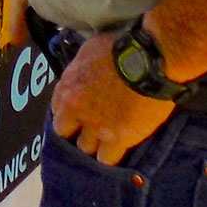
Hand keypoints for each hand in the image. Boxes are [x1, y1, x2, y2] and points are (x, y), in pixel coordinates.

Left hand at [49, 32, 174, 165]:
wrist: (149, 60)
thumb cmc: (123, 47)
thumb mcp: (90, 50)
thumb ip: (80, 68)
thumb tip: (81, 73)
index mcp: (68, 86)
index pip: (57, 108)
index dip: (69, 113)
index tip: (78, 114)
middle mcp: (76, 109)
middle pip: (65, 132)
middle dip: (76, 132)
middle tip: (90, 130)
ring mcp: (95, 126)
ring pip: (85, 148)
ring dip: (95, 145)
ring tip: (108, 142)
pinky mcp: (117, 139)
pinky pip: (107, 159)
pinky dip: (112, 157)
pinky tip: (119, 151)